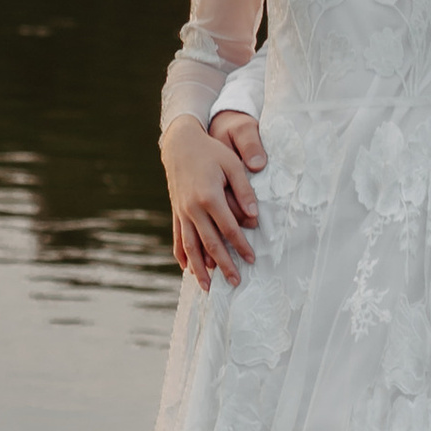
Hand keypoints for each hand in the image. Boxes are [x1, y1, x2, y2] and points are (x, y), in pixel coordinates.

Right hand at [164, 110, 266, 286]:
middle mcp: (193, 208)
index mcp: (209, 197)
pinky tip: (186, 269)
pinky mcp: (175, 211)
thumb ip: (244, 191)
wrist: (179, 143)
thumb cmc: (211, 152)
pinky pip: (177, 238)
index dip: (241, 246)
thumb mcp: (232, 165)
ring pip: (191, 246)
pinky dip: (182, 255)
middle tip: (235, 282)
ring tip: (208, 287)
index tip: (252, 260)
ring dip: (200, 268)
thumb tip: (254, 218)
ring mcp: (182, 212)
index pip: (229, 229)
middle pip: (210, 243)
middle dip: (224, 265)